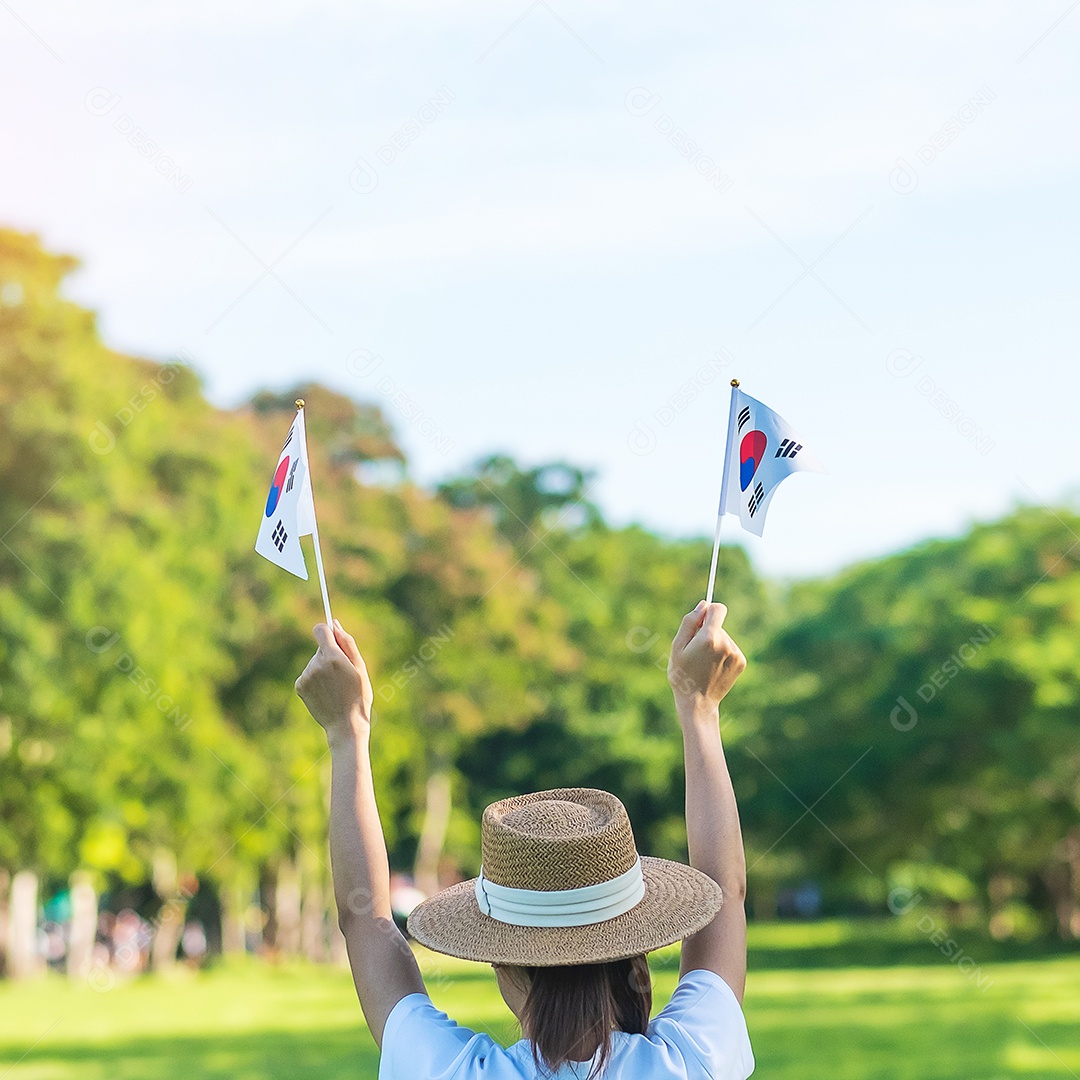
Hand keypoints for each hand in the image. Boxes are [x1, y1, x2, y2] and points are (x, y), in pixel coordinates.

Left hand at [295, 619, 373, 739]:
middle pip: (320, 648)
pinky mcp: (299, 686)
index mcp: (333, 657)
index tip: (333, 637)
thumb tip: (334, 623)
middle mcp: (316, 664)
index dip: (327, 632)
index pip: (320, 630)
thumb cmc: (358, 695)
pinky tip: (326, 692)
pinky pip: (308, 674)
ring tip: (335, 687)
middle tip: (343, 674)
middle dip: (330, 655)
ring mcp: (306, 676)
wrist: (345, 724)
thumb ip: (347, 643)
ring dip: (323, 669)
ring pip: (314, 662)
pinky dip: (316, 679)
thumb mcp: (360, 667)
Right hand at [667, 601, 745, 711]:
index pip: (718, 609)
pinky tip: (713, 668)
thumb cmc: (682, 674)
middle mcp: (726, 643)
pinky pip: (730, 648)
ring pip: (724, 638)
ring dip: (715, 644)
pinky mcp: (741, 662)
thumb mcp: (677, 647)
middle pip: (718, 625)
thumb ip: (689, 622)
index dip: (710, 611)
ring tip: (704, 663)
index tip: (702, 619)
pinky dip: (722, 654)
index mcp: (709, 638)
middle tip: (695, 653)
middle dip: (707, 632)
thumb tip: (703, 604)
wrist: (698, 703)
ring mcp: (735, 653)